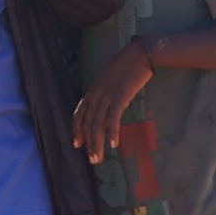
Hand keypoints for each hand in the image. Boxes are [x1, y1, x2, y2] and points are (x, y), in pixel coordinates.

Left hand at [72, 40, 152, 163]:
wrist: (139, 55)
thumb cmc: (126, 67)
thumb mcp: (110, 81)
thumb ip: (105, 95)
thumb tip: (105, 112)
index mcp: (93, 89)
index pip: (80, 113)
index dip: (77, 130)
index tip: (77, 144)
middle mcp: (96, 93)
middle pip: (88, 122)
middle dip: (88, 143)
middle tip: (92, 159)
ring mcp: (107, 95)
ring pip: (97, 124)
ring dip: (97, 143)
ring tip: (99, 158)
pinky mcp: (120, 97)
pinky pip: (113, 118)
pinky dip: (112, 132)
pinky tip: (114, 144)